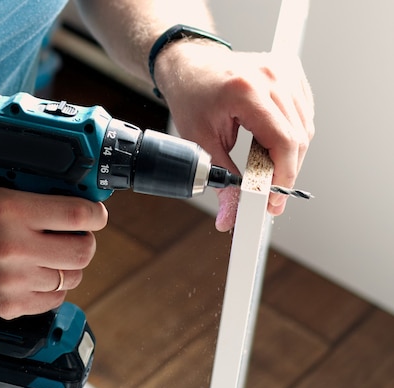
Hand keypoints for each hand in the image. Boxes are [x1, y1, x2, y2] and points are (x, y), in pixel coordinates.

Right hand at [0, 184, 107, 318]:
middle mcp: (12, 246)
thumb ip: (39, 194)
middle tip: (76, 236)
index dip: (96, 215)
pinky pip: (55, 300)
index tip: (97, 215)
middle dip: (85, 241)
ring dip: (68, 266)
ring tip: (50, 255)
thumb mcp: (0, 191)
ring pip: (72, 277)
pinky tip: (37, 274)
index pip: (77, 214)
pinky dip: (53, 288)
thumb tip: (85, 199)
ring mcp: (11, 280)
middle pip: (83, 251)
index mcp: (11, 209)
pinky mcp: (8, 306)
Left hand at [154, 42, 314, 230]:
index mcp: (245, 91)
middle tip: (268, 196)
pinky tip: (271, 143)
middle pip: (298, 137)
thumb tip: (230, 217)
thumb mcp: (199, 142)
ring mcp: (284, 70)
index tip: (273, 201)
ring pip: (305, 128)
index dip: (283, 177)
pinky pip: (303, 114)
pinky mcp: (291, 71)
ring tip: (264, 168)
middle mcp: (271, 76)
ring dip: (289, 156)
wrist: (190, 64)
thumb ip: (220, 180)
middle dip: (286, 172)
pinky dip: (292, 135)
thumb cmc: (191, 97)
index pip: (283, 141)